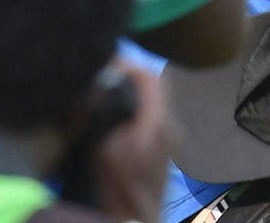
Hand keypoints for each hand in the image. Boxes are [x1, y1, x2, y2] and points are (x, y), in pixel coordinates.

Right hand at [89, 61, 174, 222]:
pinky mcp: (166, 144)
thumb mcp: (103, 146)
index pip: (151, 77)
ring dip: (136, 90)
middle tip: (109, 74)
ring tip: (111, 89)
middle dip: (133, 75)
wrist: (133, 217)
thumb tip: (97, 83)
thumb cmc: (117, 185)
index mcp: (157, 121)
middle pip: (156, 85)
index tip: (110, 63)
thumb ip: (104, 111)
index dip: (129, 65)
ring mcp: (171, 134)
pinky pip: (154, 113)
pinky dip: (138, 105)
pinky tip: (120, 112)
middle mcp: (170, 123)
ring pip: (156, 98)